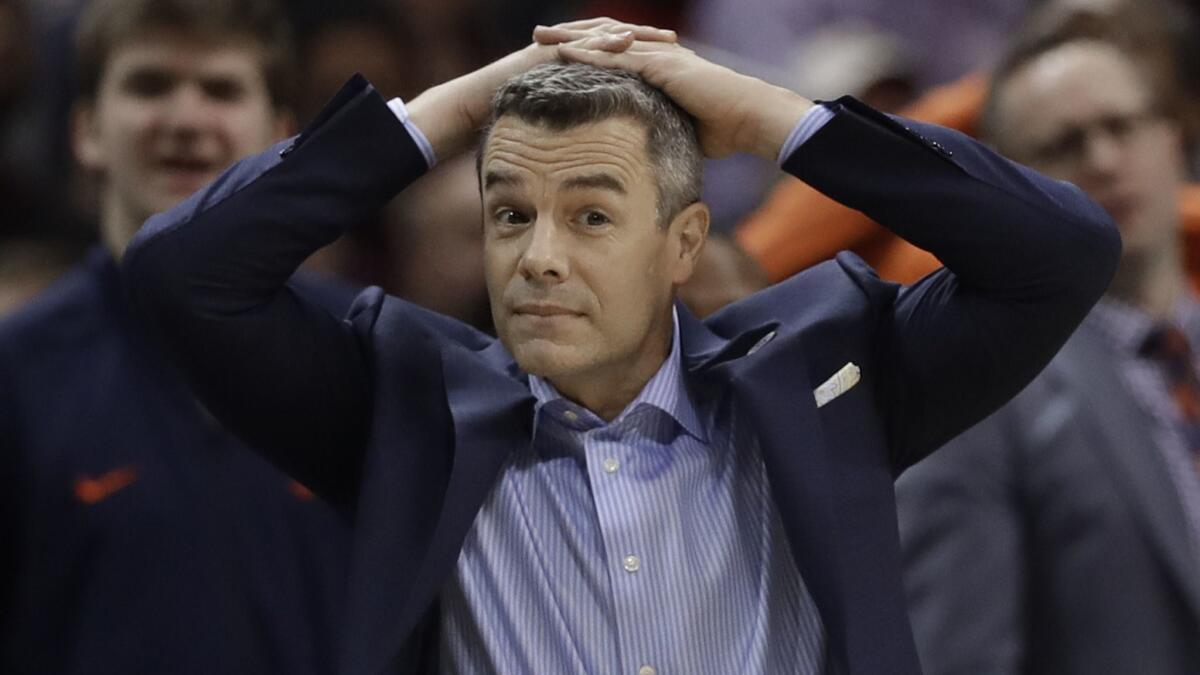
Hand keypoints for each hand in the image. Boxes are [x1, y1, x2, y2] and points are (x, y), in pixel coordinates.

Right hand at [407, 18, 677, 159]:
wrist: (471, 109)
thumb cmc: (511, 125)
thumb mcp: (558, 128)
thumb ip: (582, 131)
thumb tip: (610, 154)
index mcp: (577, 68)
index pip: (618, 58)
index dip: (646, 57)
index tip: (677, 62)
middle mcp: (567, 52)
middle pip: (613, 38)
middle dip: (644, 38)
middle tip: (675, 40)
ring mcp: (553, 47)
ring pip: (597, 34)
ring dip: (628, 34)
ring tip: (656, 37)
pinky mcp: (540, 49)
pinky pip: (575, 43)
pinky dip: (599, 42)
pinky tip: (624, 44)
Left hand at [555, 39, 813, 159]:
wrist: (749, 118)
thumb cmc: (724, 129)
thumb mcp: (683, 127)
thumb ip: (661, 127)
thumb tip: (647, 150)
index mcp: (660, 64)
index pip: (615, 49)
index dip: (587, 48)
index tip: (558, 51)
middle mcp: (657, 52)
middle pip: (604, 36)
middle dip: (571, 34)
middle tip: (538, 35)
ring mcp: (659, 55)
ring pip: (606, 39)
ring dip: (572, 38)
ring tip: (542, 37)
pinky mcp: (662, 64)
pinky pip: (619, 55)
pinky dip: (591, 52)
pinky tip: (566, 52)